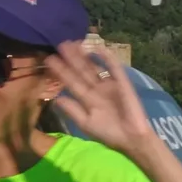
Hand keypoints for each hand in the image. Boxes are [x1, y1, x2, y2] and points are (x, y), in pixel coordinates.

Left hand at [48, 41, 158, 157]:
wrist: (132, 138)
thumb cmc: (108, 133)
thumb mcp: (85, 123)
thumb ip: (71, 110)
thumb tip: (55, 98)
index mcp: (86, 98)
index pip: (71, 82)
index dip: (61, 71)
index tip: (49, 59)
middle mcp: (96, 89)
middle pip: (81, 71)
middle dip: (71, 58)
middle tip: (60, 43)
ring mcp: (109, 84)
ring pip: (94, 67)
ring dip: (85, 56)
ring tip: (74, 42)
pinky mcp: (123, 83)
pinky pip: (114, 69)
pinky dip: (108, 59)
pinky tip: (98, 48)